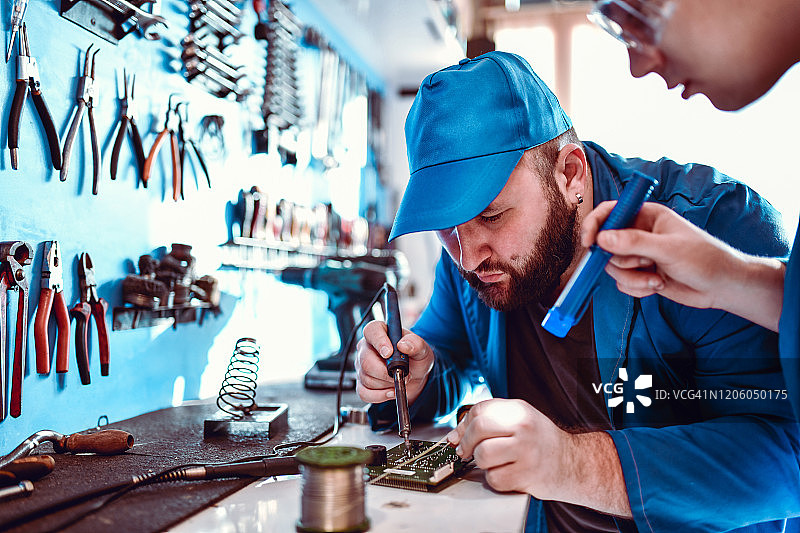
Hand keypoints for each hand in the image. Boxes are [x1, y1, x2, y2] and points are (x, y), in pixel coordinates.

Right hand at [354, 320, 433, 404]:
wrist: (415, 377)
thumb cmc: (415, 359)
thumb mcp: (422, 349)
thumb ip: (416, 344)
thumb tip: (403, 345)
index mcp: (380, 332)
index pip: (371, 331)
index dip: (379, 341)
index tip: (389, 353)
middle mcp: (367, 347)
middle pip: (366, 361)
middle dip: (386, 372)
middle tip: (402, 373)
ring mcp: (361, 365)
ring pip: (366, 378)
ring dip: (386, 384)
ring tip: (398, 379)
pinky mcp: (361, 382)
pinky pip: (364, 393)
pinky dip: (380, 396)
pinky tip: (390, 391)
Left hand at [445, 399, 568, 499]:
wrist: (572, 463)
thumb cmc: (541, 441)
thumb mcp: (520, 420)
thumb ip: (489, 421)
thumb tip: (455, 436)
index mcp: (519, 410)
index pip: (479, 410)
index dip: (463, 425)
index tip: (459, 436)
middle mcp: (523, 427)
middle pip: (478, 429)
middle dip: (466, 443)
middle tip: (467, 452)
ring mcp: (526, 452)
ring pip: (482, 455)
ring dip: (481, 463)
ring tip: (493, 462)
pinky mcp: (526, 476)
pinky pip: (493, 478)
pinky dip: (494, 479)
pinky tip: (506, 473)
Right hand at [581, 201, 784, 331]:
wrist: (722, 287)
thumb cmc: (704, 258)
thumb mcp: (668, 248)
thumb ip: (634, 243)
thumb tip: (602, 239)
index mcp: (646, 215)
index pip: (609, 213)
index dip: (594, 226)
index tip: (589, 244)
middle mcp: (639, 233)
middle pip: (606, 245)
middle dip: (623, 261)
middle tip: (643, 263)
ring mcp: (639, 255)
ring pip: (613, 267)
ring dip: (633, 278)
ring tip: (657, 278)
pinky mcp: (641, 274)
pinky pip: (622, 283)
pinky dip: (637, 288)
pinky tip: (658, 285)